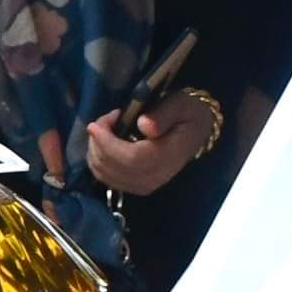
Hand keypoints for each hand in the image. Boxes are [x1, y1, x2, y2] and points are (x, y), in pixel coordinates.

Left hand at [82, 89, 217, 195]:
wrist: (196, 131)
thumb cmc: (186, 114)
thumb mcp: (180, 105)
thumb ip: (163, 114)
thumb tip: (143, 125)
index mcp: (169, 156)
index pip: (132, 159)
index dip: (108, 144)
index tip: (95, 125)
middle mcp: (157, 176)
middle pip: (115, 169)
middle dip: (98, 145)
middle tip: (100, 122)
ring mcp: (146, 185)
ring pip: (107, 175)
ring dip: (95, 152)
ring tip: (102, 130)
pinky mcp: (137, 186)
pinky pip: (108, 179)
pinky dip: (97, 161)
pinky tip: (102, 144)